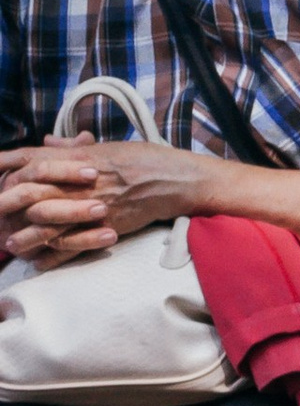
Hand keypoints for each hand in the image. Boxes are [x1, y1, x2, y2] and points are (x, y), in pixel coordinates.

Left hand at [0, 138, 203, 266]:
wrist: (176, 179)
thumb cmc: (145, 158)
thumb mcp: (107, 147)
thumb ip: (73, 148)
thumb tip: (46, 142)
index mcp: (80, 159)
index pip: (34, 161)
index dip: (9, 168)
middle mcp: (82, 182)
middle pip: (33, 194)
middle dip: (9, 206)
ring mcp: (93, 206)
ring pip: (49, 224)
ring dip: (27, 236)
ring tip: (11, 245)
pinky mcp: (105, 227)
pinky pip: (74, 246)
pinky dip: (54, 256)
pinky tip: (39, 263)